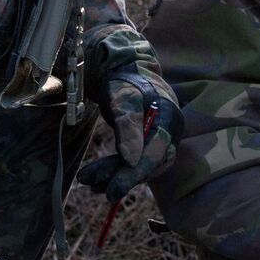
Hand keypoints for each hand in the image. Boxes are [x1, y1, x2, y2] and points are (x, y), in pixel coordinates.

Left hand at [75, 70, 181, 201]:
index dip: (135, 173)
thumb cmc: (123, 80)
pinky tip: (98, 180)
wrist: (123, 69)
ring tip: (89, 182)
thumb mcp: (122, 97)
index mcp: (169, 117)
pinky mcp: (148, 142)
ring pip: (142, 166)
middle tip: (92, 185)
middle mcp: (169, 131)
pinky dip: (117, 172)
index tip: (113, 189)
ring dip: (116, 176)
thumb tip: (131, 160)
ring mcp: (160, 137)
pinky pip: (136, 162)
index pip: (156, 153)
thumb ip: (128, 125)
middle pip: (149, 163)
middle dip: (121, 176)